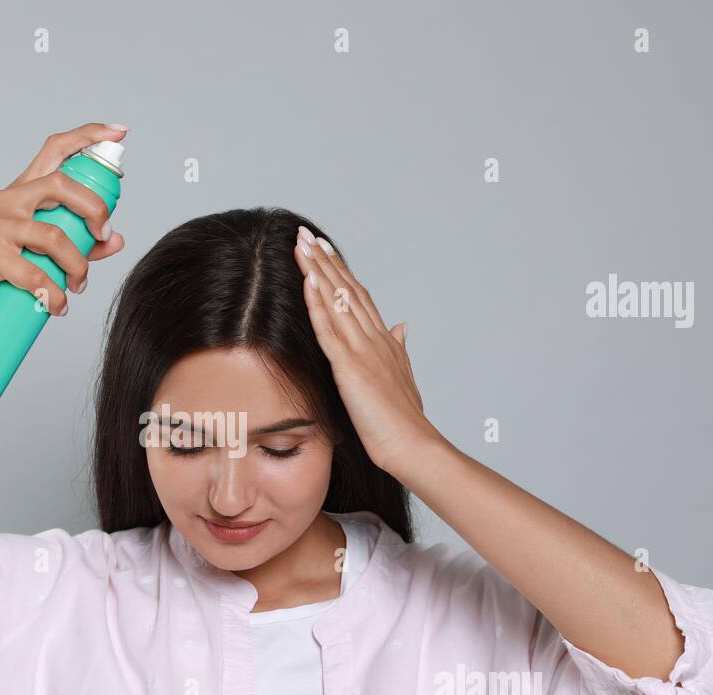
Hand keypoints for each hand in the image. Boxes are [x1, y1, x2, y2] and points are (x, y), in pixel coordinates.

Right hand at [0, 122, 128, 326]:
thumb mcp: (34, 254)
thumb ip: (77, 244)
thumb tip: (116, 240)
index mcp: (19, 193)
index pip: (54, 149)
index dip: (87, 136)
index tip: (117, 133)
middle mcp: (6, 201)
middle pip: (61, 185)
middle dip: (94, 209)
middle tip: (103, 235)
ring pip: (54, 236)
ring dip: (77, 265)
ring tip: (78, 285)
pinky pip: (35, 276)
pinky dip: (53, 295)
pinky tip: (56, 306)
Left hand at [292, 226, 440, 472]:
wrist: (411, 444)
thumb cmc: (403, 420)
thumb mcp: (401, 376)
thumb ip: (399, 348)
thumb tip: (402, 326)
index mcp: (383, 340)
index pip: (358, 295)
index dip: (340, 270)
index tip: (324, 248)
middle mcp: (374, 337)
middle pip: (346, 288)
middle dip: (325, 259)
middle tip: (305, 234)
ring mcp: (362, 349)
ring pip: (337, 300)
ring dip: (317, 270)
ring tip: (301, 244)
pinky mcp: (350, 367)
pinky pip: (330, 329)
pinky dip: (318, 303)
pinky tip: (308, 280)